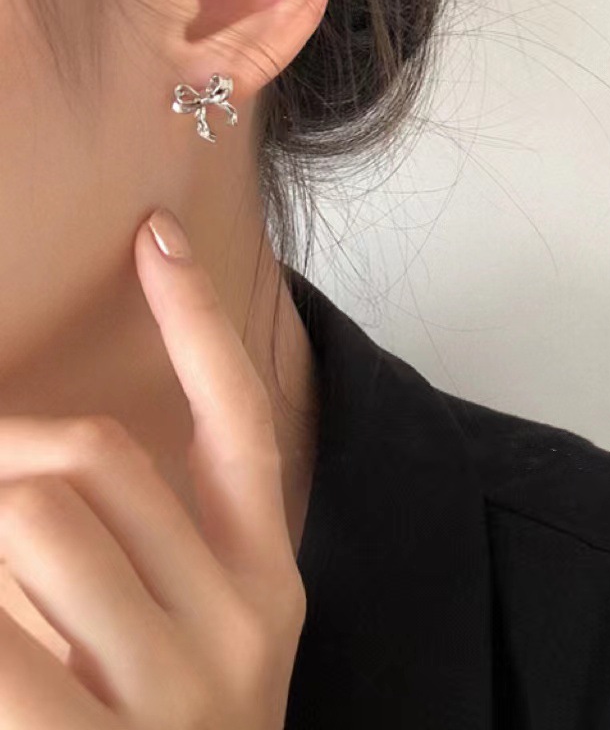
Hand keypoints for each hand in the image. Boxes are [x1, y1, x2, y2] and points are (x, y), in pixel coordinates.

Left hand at [0, 207, 306, 727]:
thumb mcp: (192, 642)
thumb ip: (141, 548)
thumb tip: (51, 451)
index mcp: (269, 579)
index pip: (241, 417)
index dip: (196, 319)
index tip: (153, 233)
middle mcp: (243, 622)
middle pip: (95, 456)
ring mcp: (179, 695)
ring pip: (34, 519)